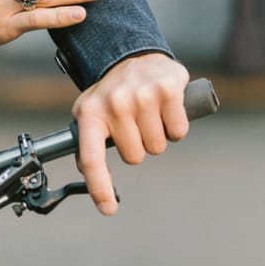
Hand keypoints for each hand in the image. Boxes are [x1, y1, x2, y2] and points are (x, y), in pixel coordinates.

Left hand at [71, 52, 189, 214]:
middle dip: (138, 146)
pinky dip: (176, 127)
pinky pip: (178, 132)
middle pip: (134, 157)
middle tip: (134, 124)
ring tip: (148, 114)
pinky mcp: (167, 90)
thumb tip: (86, 171)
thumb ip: (86, 141)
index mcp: (90, 112)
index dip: (99, 187)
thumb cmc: (112, 91)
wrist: (134, 56)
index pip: (92, 158)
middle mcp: (114, 103)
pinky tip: (165, 109)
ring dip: (157, 136)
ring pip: (157, 147)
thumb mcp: (90, 111)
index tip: (108, 208)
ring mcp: (141, 96)